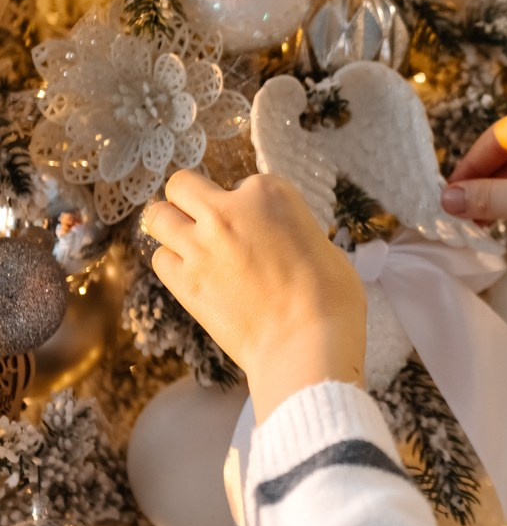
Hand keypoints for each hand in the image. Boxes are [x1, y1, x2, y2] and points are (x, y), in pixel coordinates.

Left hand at [142, 171, 366, 421]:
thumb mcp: (322, 245)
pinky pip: (160, 259)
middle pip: (181, 185)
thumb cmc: (330, 298)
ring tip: (189, 244)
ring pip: (156, 216)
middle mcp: (227, 211)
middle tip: (204, 220)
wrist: (307, 343)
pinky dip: (171, 264)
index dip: (248, 205)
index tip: (258, 227)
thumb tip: (280, 243)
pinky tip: (192, 275)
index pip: (243, 183)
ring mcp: (200, 246)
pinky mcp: (184, 282)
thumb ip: (291, 232)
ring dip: (170, 226)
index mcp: (269, 194)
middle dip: (189, 199)